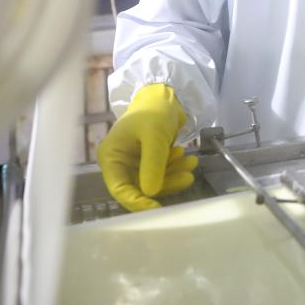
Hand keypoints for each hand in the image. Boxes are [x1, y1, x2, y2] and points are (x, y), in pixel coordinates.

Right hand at [97, 84, 197, 211]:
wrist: (165, 94)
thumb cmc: (154, 111)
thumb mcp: (155, 136)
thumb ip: (153, 164)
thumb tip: (151, 193)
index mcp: (111, 157)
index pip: (120, 189)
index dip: (137, 202)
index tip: (157, 209)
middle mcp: (120, 163)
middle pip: (140, 187)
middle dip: (165, 184)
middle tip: (188, 177)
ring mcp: (135, 162)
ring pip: (154, 181)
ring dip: (174, 175)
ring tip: (192, 162)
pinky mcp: (149, 160)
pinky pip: (162, 171)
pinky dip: (174, 167)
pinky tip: (186, 157)